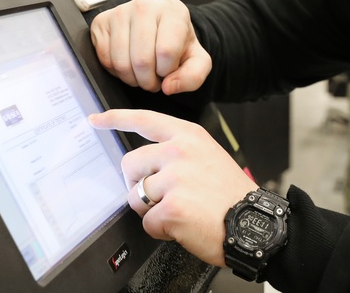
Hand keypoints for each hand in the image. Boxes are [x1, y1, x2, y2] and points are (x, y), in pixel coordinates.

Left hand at [89, 109, 257, 266]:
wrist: (253, 224)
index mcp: (187, 135)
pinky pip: (148, 222)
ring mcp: (174, 178)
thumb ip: (177, 152)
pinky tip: (184, 226)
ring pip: (135, 196)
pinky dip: (162, 230)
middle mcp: (178, 151)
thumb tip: (147, 165)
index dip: (115, 119)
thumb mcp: (208, 156)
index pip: (144, 119)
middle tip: (163, 197)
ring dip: (152, 210)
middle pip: (130, 164)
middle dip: (138, 185)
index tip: (96, 120)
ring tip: (180, 211)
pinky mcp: (171, 207)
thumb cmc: (231, 195)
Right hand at [90, 0, 211, 94]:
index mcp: (173, 11)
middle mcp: (145, 6)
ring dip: (132, 78)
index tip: (168, 70)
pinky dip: (116, 71)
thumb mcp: (196, 60)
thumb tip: (169, 86)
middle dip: (148, 80)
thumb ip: (193, 76)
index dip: (166, 71)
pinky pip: (104, 59)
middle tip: (153, 78)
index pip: (166, 52)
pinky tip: (127, 64)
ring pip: (121, 62)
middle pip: (141, 60)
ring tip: (141, 73)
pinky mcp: (101, 22)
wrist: (158, 30)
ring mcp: (120, 12)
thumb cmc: (177, 44)